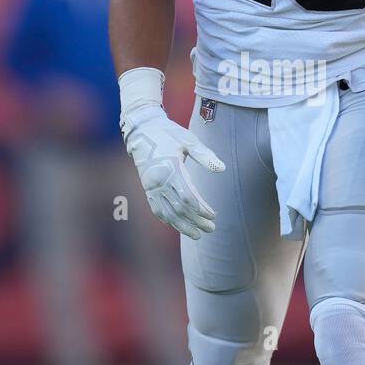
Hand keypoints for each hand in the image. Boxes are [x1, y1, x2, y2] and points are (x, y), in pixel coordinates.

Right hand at [122, 103, 224, 239]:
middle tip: (211, 229)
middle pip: (179, 209)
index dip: (201, 210)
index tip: (213, 215)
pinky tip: (177, 225)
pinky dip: (167, 219)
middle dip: (195, 221)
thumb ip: (205, 155)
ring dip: (182, 226)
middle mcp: (158, 182)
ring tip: (197, 235)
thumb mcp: (189, 140)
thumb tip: (222, 169)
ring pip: (167, 213)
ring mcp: (150, 186)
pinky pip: (157, 208)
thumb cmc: (169, 133)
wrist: (142, 129)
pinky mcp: (147, 188)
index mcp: (171, 170)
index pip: (188, 198)